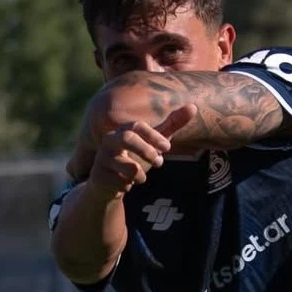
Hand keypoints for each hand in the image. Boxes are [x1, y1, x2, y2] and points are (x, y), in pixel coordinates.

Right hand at [69, 76, 191, 180]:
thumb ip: (171, 125)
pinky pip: (119, 181)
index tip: (168, 148)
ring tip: (141, 178)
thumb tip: (194, 106)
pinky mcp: (98, 175)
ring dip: (140, 174)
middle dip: (146, 150)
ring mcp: (102, 158)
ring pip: (126, 165)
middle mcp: (109, 140)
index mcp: (123, 131)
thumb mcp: (154, 143)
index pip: (137, 126)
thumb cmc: (133, 158)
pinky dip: (128, 185)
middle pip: (127, 137)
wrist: (110, 184)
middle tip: (160, 163)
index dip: (153, 135)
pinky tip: (124, 185)